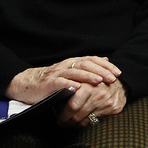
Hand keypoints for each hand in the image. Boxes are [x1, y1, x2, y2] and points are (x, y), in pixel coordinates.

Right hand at [7, 56, 121, 103]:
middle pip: (87, 65)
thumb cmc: (53, 80)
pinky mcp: (49, 83)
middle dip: (101, 71)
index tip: (118, 72)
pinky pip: (61, 82)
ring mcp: (58, 73)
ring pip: (75, 72)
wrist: (28, 84)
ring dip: (89, 76)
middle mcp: (67, 65)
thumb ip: (87, 66)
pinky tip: (78, 88)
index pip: (93, 60)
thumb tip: (105, 60)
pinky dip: (70, 84)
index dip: (106, 66)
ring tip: (100, 81)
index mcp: (73, 62)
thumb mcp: (71, 71)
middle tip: (113, 78)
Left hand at [58, 79, 126, 126]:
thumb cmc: (96, 80)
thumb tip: (55, 97)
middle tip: (63, 123)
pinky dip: (87, 121)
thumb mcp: (83, 78)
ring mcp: (107, 102)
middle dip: (68, 121)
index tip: (59, 119)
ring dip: (75, 123)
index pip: (72, 106)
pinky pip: (95, 120)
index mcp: (88, 85)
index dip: (64, 115)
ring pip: (85, 120)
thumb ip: (72, 86)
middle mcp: (99, 94)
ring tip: (70, 122)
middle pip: (78, 115)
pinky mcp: (113, 108)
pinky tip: (82, 120)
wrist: (120, 81)